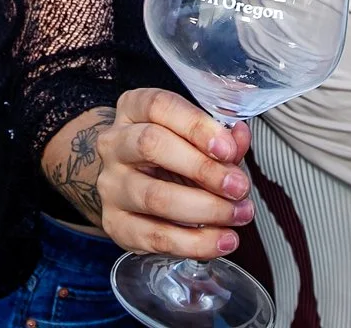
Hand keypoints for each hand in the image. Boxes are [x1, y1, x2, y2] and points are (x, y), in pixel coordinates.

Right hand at [96, 89, 255, 258]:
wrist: (134, 187)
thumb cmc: (172, 155)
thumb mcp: (196, 138)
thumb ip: (221, 138)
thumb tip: (240, 138)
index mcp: (132, 109)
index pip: (159, 106)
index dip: (196, 126)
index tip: (228, 149)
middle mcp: (114, 143)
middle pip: (151, 145)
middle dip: (203, 169)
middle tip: (239, 187)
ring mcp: (111, 185)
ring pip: (154, 196)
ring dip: (206, 209)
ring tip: (238, 214)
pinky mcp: (115, 224)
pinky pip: (155, 237)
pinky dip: (195, 243)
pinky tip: (221, 241)